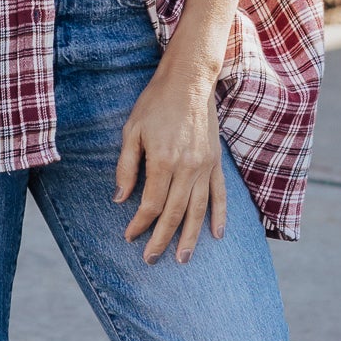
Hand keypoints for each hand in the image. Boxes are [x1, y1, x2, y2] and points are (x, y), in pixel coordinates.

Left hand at [113, 64, 226, 262]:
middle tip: (151, 259)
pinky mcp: (216, 162)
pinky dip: (220, 216)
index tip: (129, 237)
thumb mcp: (131, 131)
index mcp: (162, 161)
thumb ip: (126, 167)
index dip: (139, 224)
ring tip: (183, 259)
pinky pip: (220, 194)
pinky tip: (216, 235)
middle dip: (161, 239)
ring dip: (191, 237)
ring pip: (198, 210)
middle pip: (175, 214)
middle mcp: (187, 168)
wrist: (189, 81)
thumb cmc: (155, 104)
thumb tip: (120, 199)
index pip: (150, 204)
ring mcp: (204, 166)